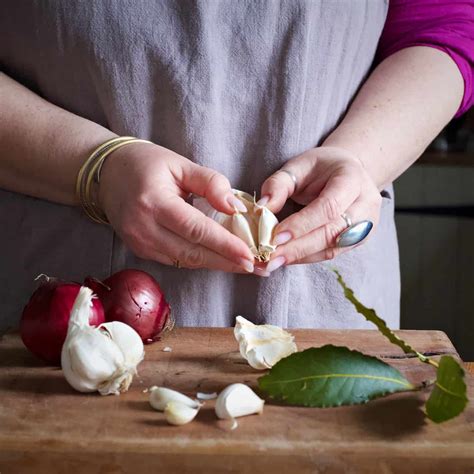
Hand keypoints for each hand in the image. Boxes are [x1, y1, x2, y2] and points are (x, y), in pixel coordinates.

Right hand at [99, 142, 254, 272]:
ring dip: (217, 265)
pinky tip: (221, 259)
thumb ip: (211, 183)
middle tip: (257, 266)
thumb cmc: (145, 164)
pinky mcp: (141, 250)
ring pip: (186, 261)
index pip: (196, 230)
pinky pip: (176, 260)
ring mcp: (140, 243)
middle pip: (193, 253)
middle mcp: (144, 228)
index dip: (225, 245)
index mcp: (154, 203)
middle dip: (227, 262)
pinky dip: (200, 260)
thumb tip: (237, 208)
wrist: (107, 174)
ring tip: (245, 265)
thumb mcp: (180, 164)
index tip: (250, 255)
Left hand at [259, 146, 381, 271]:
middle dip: (298, 247)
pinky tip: (285, 259)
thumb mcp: (298, 166)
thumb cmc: (320, 168)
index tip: (275, 237)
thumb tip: (262, 208)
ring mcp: (366, 224)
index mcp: (353, 178)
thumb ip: (279, 185)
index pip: (329, 207)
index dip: (302, 224)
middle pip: (332, 232)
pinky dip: (306, 258)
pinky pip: (331, 253)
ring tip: (272, 263)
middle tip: (269, 258)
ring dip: (300, 257)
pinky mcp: (359, 240)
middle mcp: (366, 203)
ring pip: (332, 248)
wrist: (348, 172)